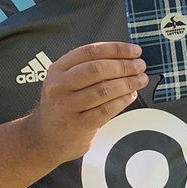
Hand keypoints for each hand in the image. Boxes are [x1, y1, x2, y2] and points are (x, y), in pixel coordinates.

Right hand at [25, 42, 147, 164]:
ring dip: (127, 83)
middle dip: (124, 66)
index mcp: (58, 68)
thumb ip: (91, 67)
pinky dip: (122, 101)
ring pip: (103, 90)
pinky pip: (106, 110)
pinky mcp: (78, 125)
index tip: (135, 51)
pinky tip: (131, 96)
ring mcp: (67, 106)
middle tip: (140, 66)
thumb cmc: (64, 105)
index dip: (116, 49)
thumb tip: (127, 58)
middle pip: (97, 69)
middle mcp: (59, 85)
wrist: (46, 138)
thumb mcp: (67, 81)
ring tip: (140, 80)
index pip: (90, 51)